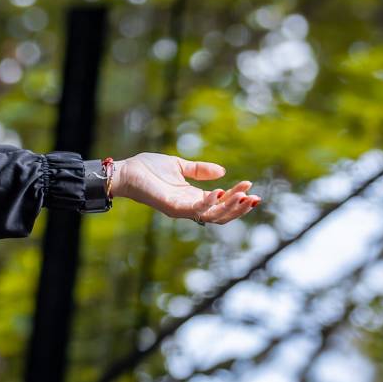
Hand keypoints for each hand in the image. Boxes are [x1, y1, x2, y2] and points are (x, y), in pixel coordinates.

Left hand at [113, 153, 259, 224]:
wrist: (127, 171)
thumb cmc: (149, 169)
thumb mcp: (180, 166)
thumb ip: (200, 170)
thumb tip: (222, 172)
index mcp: (193, 198)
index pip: (221, 205)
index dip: (238, 200)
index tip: (253, 190)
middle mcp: (189, 207)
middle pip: (221, 215)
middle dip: (239, 207)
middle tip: (254, 197)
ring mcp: (181, 209)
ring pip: (211, 215)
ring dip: (229, 206)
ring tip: (243, 195)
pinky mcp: (171, 207)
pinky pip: (194, 210)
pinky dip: (208, 203)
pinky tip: (219, 192)